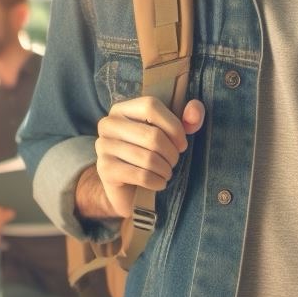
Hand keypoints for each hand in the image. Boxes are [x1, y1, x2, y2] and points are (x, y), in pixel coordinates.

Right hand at [93, 96, 204, 219]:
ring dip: (165, 170)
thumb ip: (188, 118)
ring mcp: (103, 146)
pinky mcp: (105, 169)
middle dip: (171, 154)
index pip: (151, 106)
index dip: (173, 126)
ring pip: (148, 158)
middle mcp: (108, 124)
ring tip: (166, 173)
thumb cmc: (151, 156)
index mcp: (122, 109)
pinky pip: (141, 175)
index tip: (182, 144)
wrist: (127, 190)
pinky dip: (157, 182)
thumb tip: (194, 114)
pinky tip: (158, 183)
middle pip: (152, 135)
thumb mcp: (171, 134)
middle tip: (173, 162)